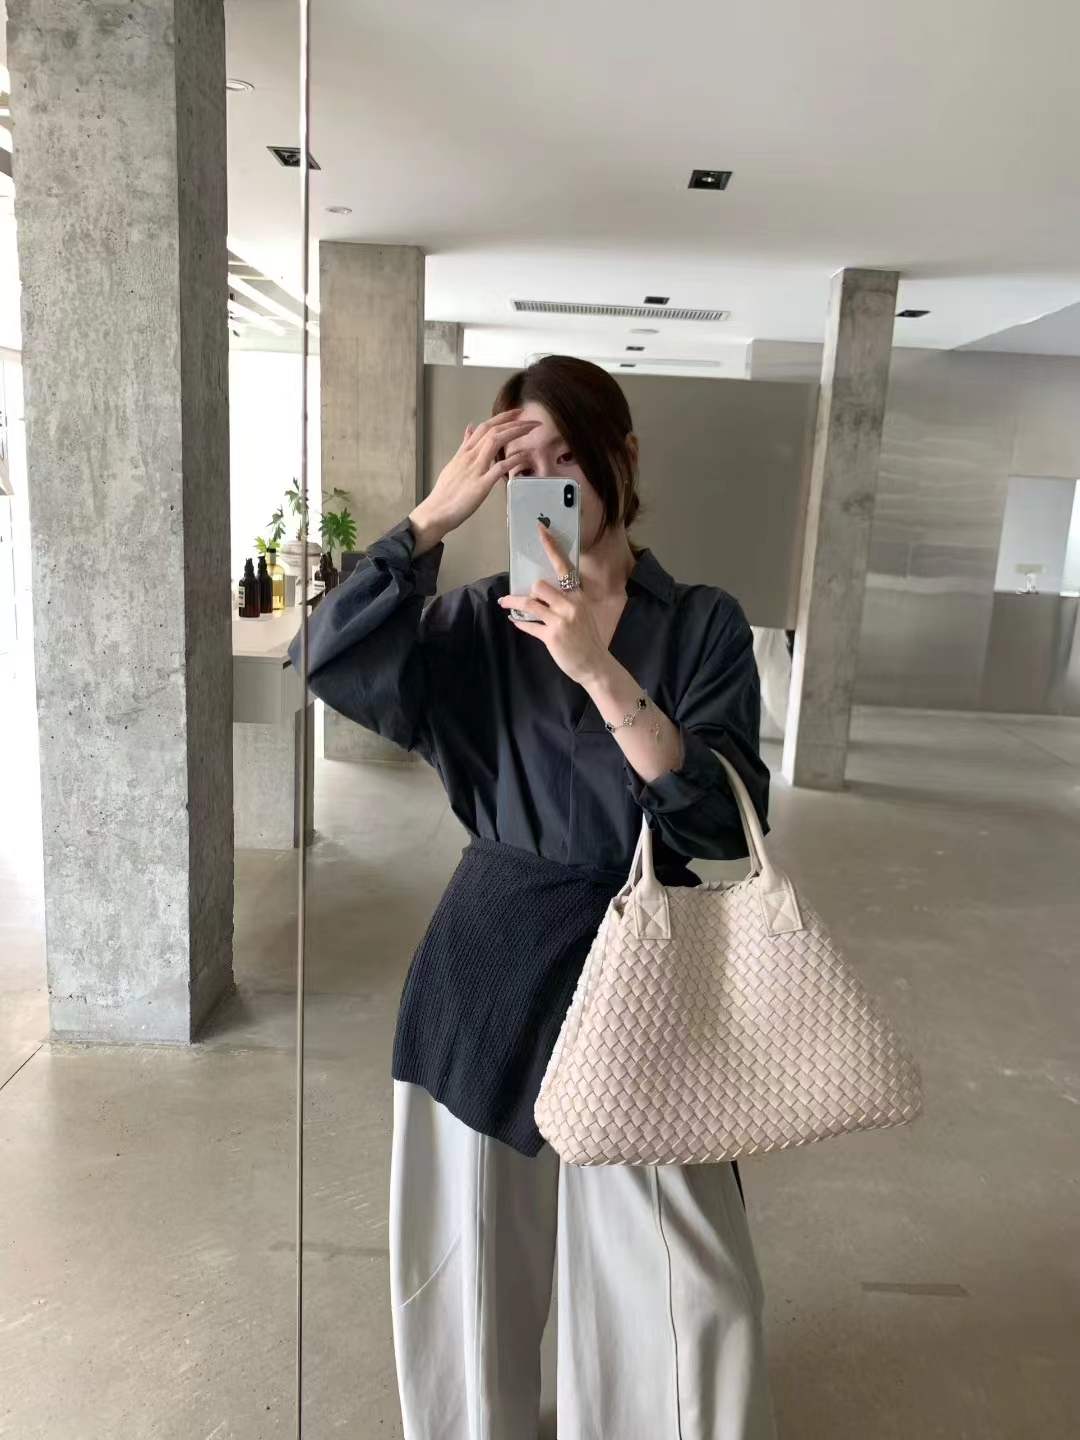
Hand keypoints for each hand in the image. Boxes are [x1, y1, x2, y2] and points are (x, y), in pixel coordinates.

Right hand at [409, 409, 539, 552]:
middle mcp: (470, 456)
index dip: (502, 417)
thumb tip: (468, 428)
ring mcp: (476, 469)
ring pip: (496, 441)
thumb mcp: (454, 463)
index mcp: (464, 452)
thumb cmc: (444, 493)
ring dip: (516, 432)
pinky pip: (499, 468)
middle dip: (513, 421)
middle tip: (530, 418)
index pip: (484, 427)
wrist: (436, 511)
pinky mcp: (481, 484)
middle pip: (493, 430)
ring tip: (531, 429)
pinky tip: (525, 456)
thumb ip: (464, 446)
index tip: (516, 413)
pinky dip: (513, 460)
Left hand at [497, 523, 612, 685]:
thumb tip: (542, 592)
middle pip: (540, 585)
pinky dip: (520, 623)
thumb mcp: (582, 614)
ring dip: (514, 603)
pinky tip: (514, 621)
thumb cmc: (587, 639)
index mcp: (578, 596)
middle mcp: (570, 605)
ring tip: (504, 603)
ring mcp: (561, 621)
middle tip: (520, 598)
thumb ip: (565, 602)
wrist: (595, 665)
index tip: (541, 530)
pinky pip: (529, 625)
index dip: (551, 547)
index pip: (563, 566)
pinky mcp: (552, 637)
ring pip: (530, 604)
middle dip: (529, 592)